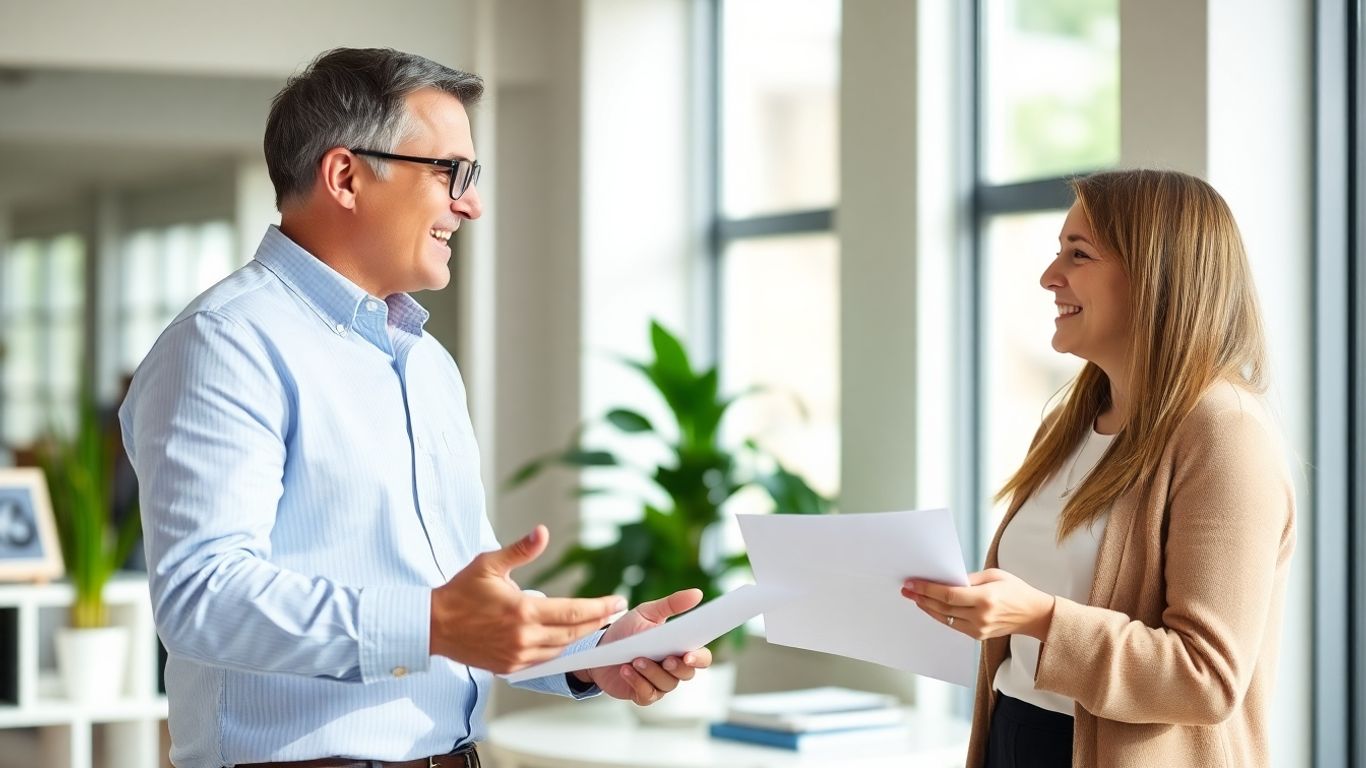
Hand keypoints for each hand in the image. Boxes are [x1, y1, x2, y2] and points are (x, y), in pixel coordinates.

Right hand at [430, 525, 625, 673]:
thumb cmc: (460, 591)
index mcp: (523, 611)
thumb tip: (542, 532)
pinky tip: (565, 637)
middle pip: (574, 632)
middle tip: (614, 609)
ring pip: (561, 648)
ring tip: (595, 621)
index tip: (618, 601)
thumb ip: (520, 550)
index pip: (574, 612)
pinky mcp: (509, 666)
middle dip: (597, 621)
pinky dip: (558, 648)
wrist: (433, 626)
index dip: (600, 607)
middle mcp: (524, 637)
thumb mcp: (490, 563)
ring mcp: (517, 655)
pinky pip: (544, 659)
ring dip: (579, 635)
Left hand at [572, 588, 712, 705]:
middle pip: (687, 674)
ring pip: (666, 684)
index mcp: (679, 648)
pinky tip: (626, 670)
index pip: (701, 657)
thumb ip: (673, 604)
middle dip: (677, 667)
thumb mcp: (648, 612)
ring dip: (652, 672)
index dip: (699, 658)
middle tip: (666, 660)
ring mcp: (659, 683)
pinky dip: (637, 682)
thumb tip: (697, 593)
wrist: (600, 646)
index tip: (689, 655)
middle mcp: (673, 668)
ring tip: (636, 659)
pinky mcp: (642, 693)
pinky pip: (647, 693)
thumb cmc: (628, 629)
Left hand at [902, 568, 1055, 640]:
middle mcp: (980, 616)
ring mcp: (979, 629)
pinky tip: (930, 607)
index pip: (948, 595)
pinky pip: (953, 625)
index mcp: (985, 598)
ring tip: (913, 597)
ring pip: (945, 618)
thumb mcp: (994, 575)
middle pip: (942, 608)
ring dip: (927, 607)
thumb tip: (945, 578)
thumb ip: (968, 579)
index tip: (912, 583)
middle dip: (921, 597)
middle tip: (906, 589)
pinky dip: (939, 615)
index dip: (927, 589)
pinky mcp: (978, 636)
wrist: (1035, 615)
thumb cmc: (1016, 590)